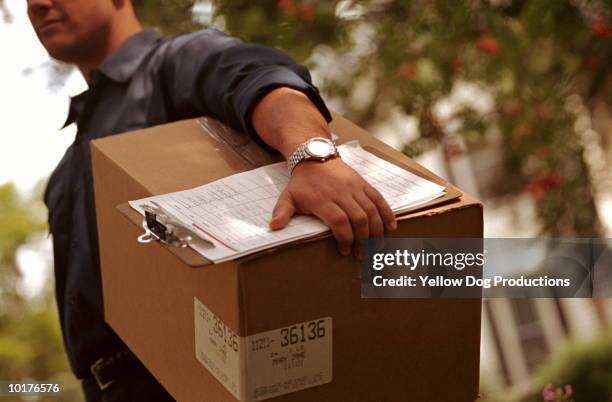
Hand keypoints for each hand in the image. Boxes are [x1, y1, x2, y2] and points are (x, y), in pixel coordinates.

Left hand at [269, 158, 396, 255]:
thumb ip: (282, 212)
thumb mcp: (288, 196)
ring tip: (377, 247)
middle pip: (358, 218)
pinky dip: (387, 214)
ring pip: (371, 210)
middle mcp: (341, 193)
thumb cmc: (302, 182)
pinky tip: (391, 228)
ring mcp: (355, 188)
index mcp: (323, 199)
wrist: (315, 155)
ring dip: (377, 231)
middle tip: (363, 256)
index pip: (339, 221)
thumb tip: (274, 227)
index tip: (344, 250)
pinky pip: (379, 199)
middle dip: (363, 239)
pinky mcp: (363, 184)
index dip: (344, 238)